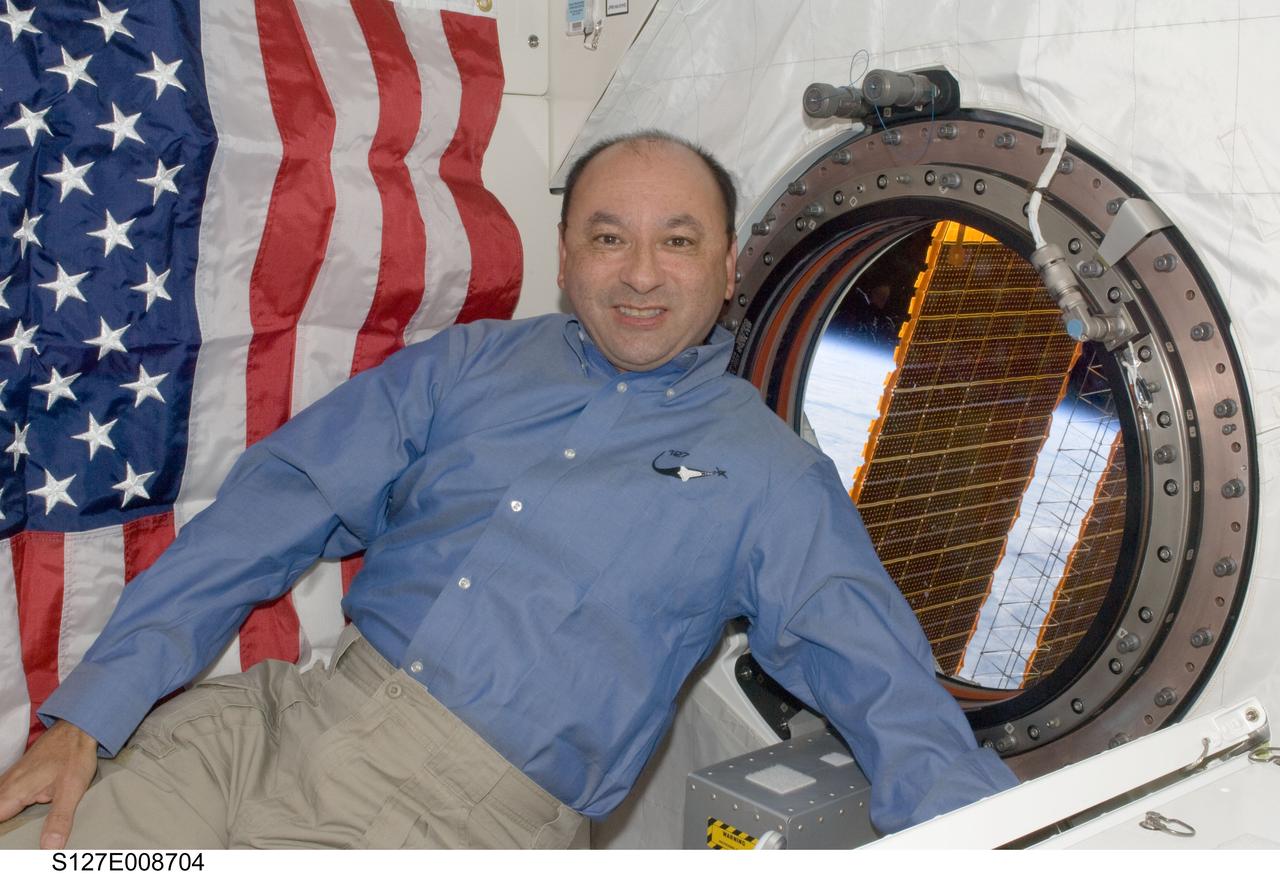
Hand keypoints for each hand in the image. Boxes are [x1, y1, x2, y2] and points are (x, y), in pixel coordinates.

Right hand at [0, 720, 98, 848]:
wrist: (78, 727)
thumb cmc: (74, 756)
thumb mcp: (71, 791)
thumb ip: (59, 819)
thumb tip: (49, 848)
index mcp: (14, 792)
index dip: (2, 833)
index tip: (8, 845)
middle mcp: (7, 784)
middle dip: (3, 824)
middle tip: (12, 844)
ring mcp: (11, 776)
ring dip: (4, 813)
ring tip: (12, 830)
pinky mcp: (19, 773)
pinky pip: (3, 792)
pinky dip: (5, 803)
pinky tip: (14, 810)